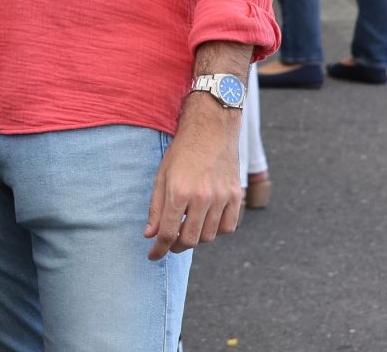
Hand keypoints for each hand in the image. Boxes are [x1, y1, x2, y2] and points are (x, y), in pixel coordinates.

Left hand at [143, 99, 242, 260]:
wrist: (211, 130)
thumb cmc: (182, 152)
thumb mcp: (161, 176)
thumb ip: (156, 208)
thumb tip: (150, 235)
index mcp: (179, 191)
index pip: (168, 232)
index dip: (159, 249)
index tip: (153, 256)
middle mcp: (203, 197)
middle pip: (190, 239)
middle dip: (176, 246)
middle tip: (169, 243)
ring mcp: (223, 198)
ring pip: (210, 236)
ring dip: (196, 239)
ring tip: (186, 230)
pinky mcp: (237, 197)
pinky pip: (228, 227)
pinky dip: (217, 231)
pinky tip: (206, 224)